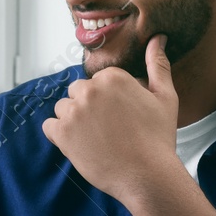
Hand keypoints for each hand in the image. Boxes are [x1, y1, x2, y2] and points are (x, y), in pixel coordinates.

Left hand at [41, 34, 179, 203]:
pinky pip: (50, 127)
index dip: (109, 101)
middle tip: (109, 130)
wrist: (148, 176)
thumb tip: (158, 38)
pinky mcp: (62, 134)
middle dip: (89, 108)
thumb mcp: (165, 97)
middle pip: (77, 92)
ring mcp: (74, 111)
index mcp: (112, 77)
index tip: (121, 118)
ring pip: (64, 109)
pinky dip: (60, 136)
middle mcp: (90, 89)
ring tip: (97, 139)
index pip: (98, 82)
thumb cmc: (159, 138)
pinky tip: (80, 145)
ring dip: (74, 122)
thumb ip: (158, 65)